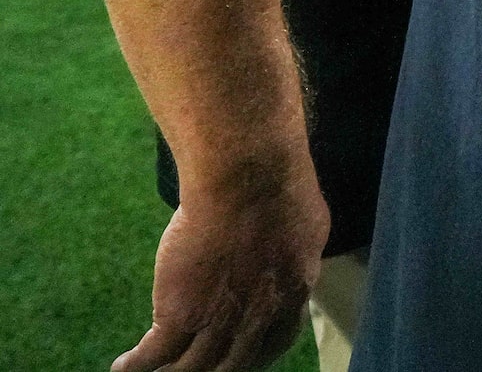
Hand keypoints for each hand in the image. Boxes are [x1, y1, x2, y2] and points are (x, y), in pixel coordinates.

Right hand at [112, 166, 330, 371]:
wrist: (246, 182)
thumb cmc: (277, 187)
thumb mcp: (303, 226)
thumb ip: (294, 249)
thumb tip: (293, 248)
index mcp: (293, 293)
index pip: (275, 342)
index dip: (255, 355)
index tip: (241, 355)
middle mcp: (259, 316)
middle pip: (232, 363)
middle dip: (213, 370)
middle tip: (194, 368)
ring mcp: (219, 320)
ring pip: (192, 366)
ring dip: (173, 371)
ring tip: (157, 371)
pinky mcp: (181, 315)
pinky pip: (154, 352)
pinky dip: (137, 364)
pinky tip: (124, 366)